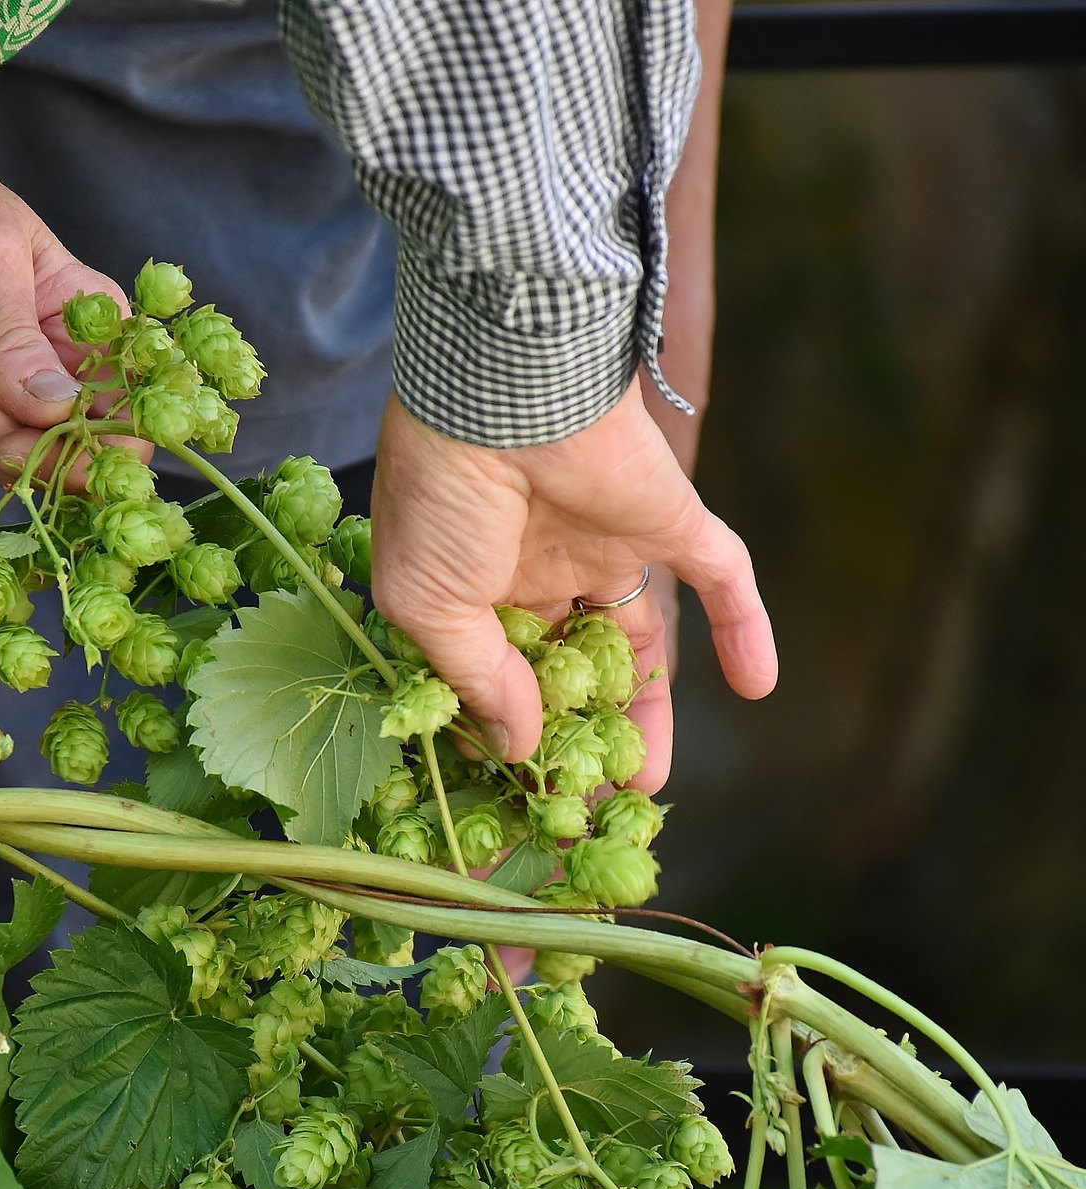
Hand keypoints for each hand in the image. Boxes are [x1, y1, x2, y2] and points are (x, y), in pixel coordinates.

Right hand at [369, 384, 776, 787]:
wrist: (503, 390)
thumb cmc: (442, 497)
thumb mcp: (428, 604)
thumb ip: (476, 680)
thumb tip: (519, 747)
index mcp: (469, 583)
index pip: (496, 671)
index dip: (508, 729)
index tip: (519, 790)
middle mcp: (538, 566)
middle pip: (569, 667)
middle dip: (576, 734)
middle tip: (587, 798)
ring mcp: (607, 542)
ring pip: (638, 643)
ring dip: (649, 711)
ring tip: (646, 781)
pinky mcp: (671, 519)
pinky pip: (722, 579)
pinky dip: (746, 628)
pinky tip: (759, 686)